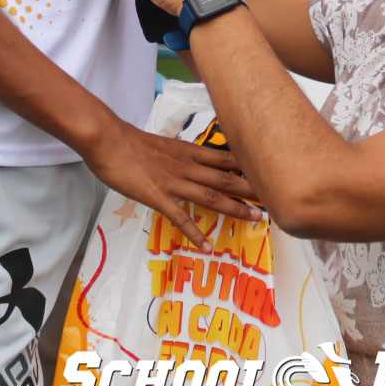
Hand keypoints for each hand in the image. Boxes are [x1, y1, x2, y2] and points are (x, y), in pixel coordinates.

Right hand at [87, 117, 259, 251]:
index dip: (248, 167)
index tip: (270, 173)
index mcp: (188, 152)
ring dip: (235, 208)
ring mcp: (173, 181)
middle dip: (252, 188)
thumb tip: (194, 160)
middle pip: (226, 177)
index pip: (226, 158)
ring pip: (210, 195)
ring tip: (256, 219)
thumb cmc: (130, 142)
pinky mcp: (157, 196)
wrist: (107, 140)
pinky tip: (206, 246)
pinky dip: (194, 232)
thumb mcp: (163, 145)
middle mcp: (187, 166)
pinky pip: (179, 216)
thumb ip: (181, 154)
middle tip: (276, 197)